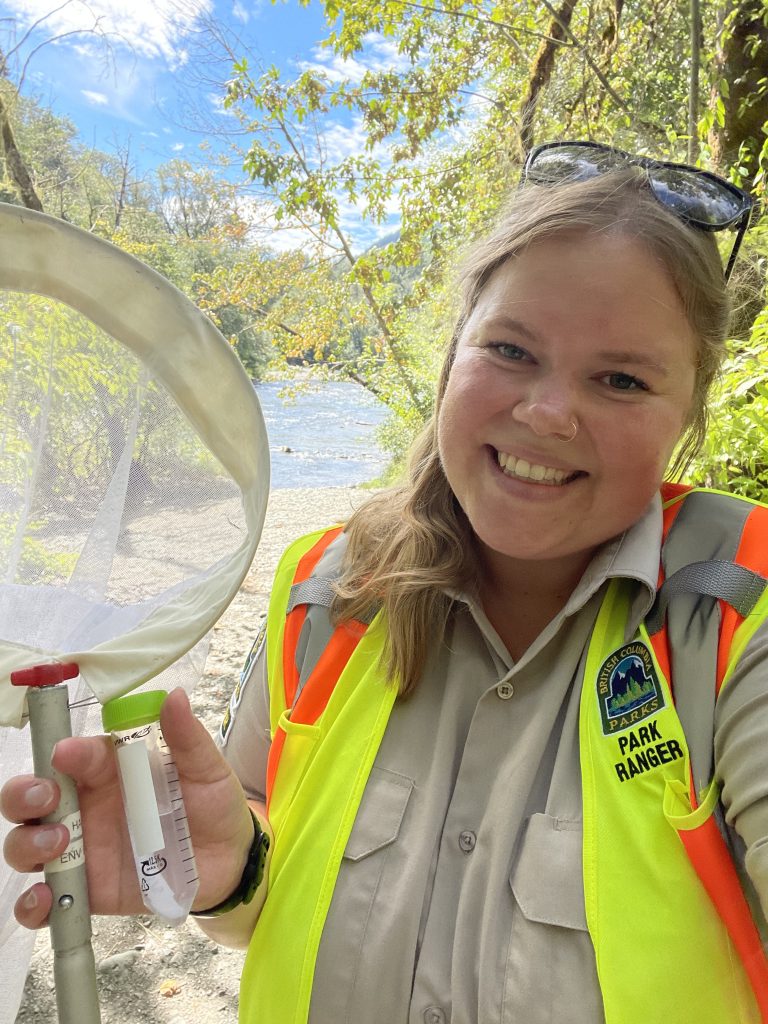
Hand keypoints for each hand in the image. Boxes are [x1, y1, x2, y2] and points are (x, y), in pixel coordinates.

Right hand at [1, 688, 255, 927]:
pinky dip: (32, 904)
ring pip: (27, 844)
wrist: (230, 861)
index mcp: (110, 770)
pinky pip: (44, 900)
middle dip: (24, 794)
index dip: (67, 752)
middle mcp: (87, 807)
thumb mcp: (205, 769)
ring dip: (26, 843)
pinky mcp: (87, 891)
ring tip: (57, 844)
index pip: (75, 755)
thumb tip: (175, 695)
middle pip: (32, 796)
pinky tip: (43, 900)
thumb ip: (187, 737)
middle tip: (46, 799)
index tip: (67, 754)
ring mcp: (82, 850)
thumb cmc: (212, 803)